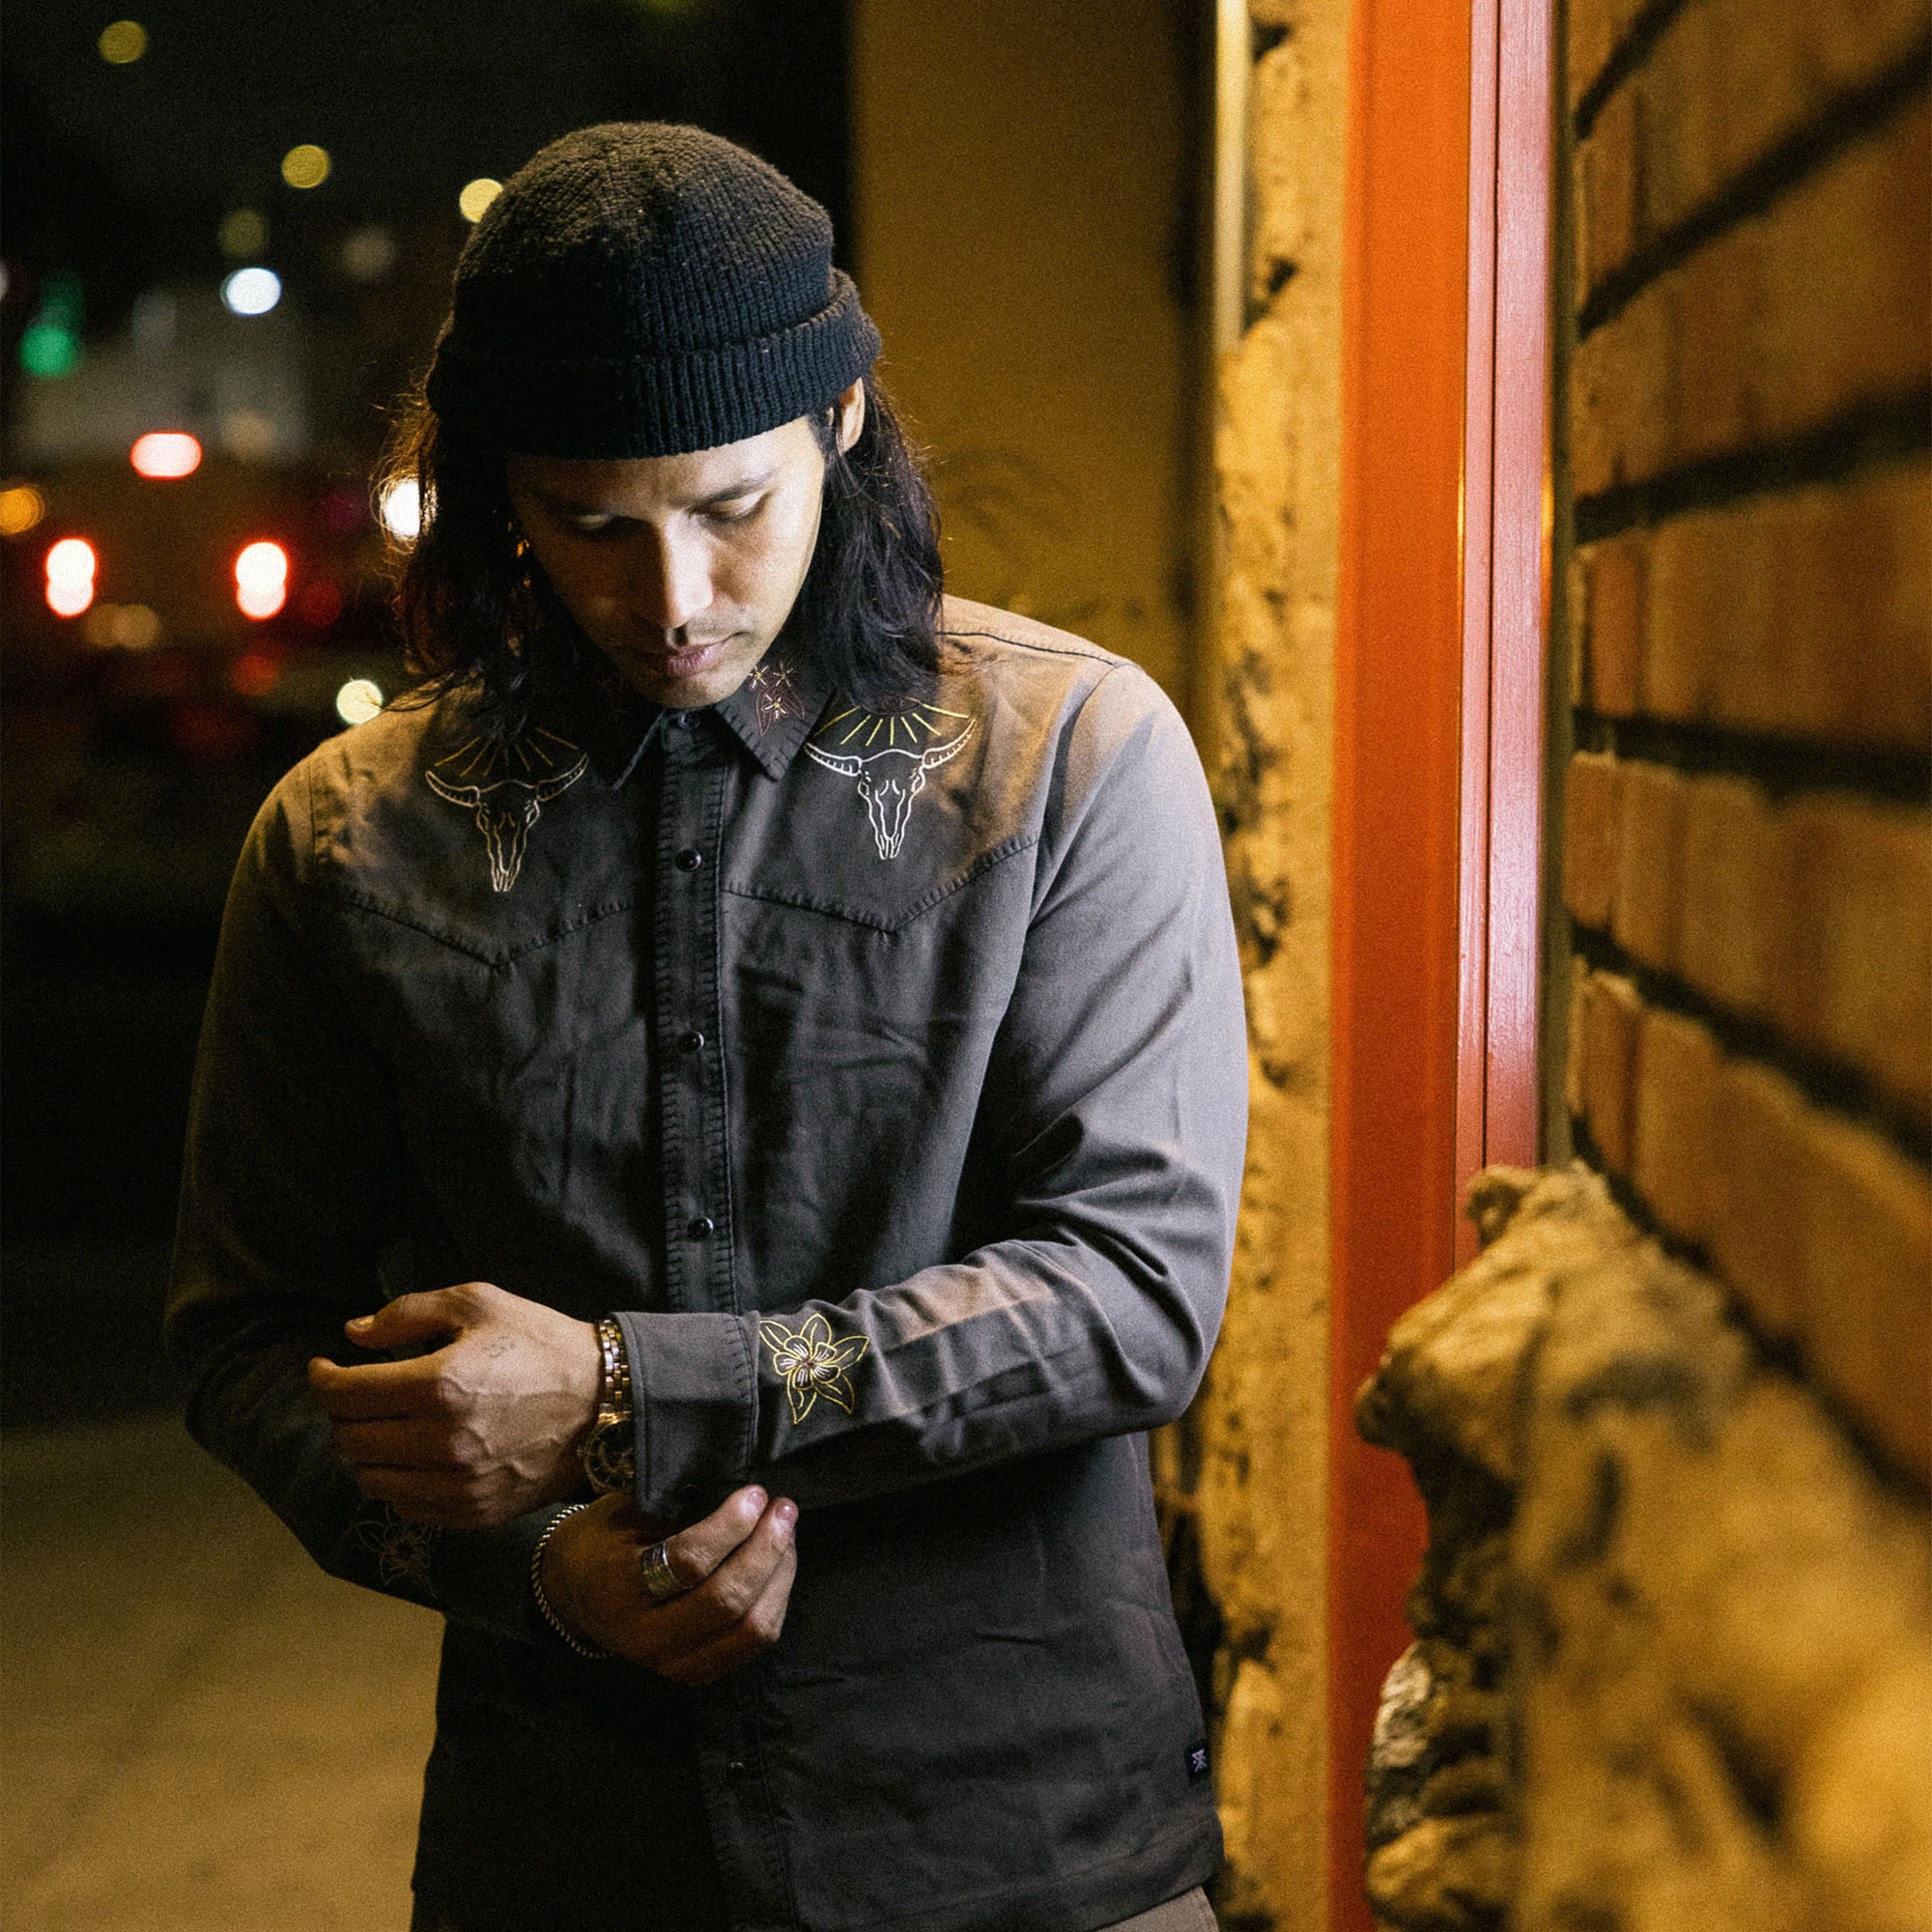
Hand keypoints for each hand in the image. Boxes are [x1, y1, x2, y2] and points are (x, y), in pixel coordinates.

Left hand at [308, 1282, 600, 1528]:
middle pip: (350, 1439)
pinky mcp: (472, 1511)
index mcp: (440, 1385)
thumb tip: (353, 1334)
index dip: (323, 1378)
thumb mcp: (479, 1304)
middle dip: (344, 1412)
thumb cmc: (541, 1344)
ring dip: (367, 1450)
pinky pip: (405, 1505)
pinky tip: (416, 1456)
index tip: (324, 1368)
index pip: (345, 1394)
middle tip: (361, 1393)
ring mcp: (457, 1484)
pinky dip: (397, 1481)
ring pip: (370, 1478)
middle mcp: (441, 1442)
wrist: (606, 1402)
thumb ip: (409, 1313)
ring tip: (387, 1426)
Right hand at [543, 1487, 798, 1683]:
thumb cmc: (603, 1540)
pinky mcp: (695, 1674)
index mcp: (618, 1588)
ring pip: (749, 1629)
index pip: (688, 1563)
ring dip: (779, 1576)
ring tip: (788, 1534)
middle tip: (783, 1509)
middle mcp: (644, 1636)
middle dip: (766, 1550)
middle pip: (725, 1601)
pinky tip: (779, 1567)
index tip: (755, 1494)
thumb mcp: (625, 1512)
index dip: (730, 1526)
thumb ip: (676, 1507)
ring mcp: (671, 1664)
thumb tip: (743, 1495)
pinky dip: (776, 1602)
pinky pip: (752, 1644)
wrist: (573, 1594)